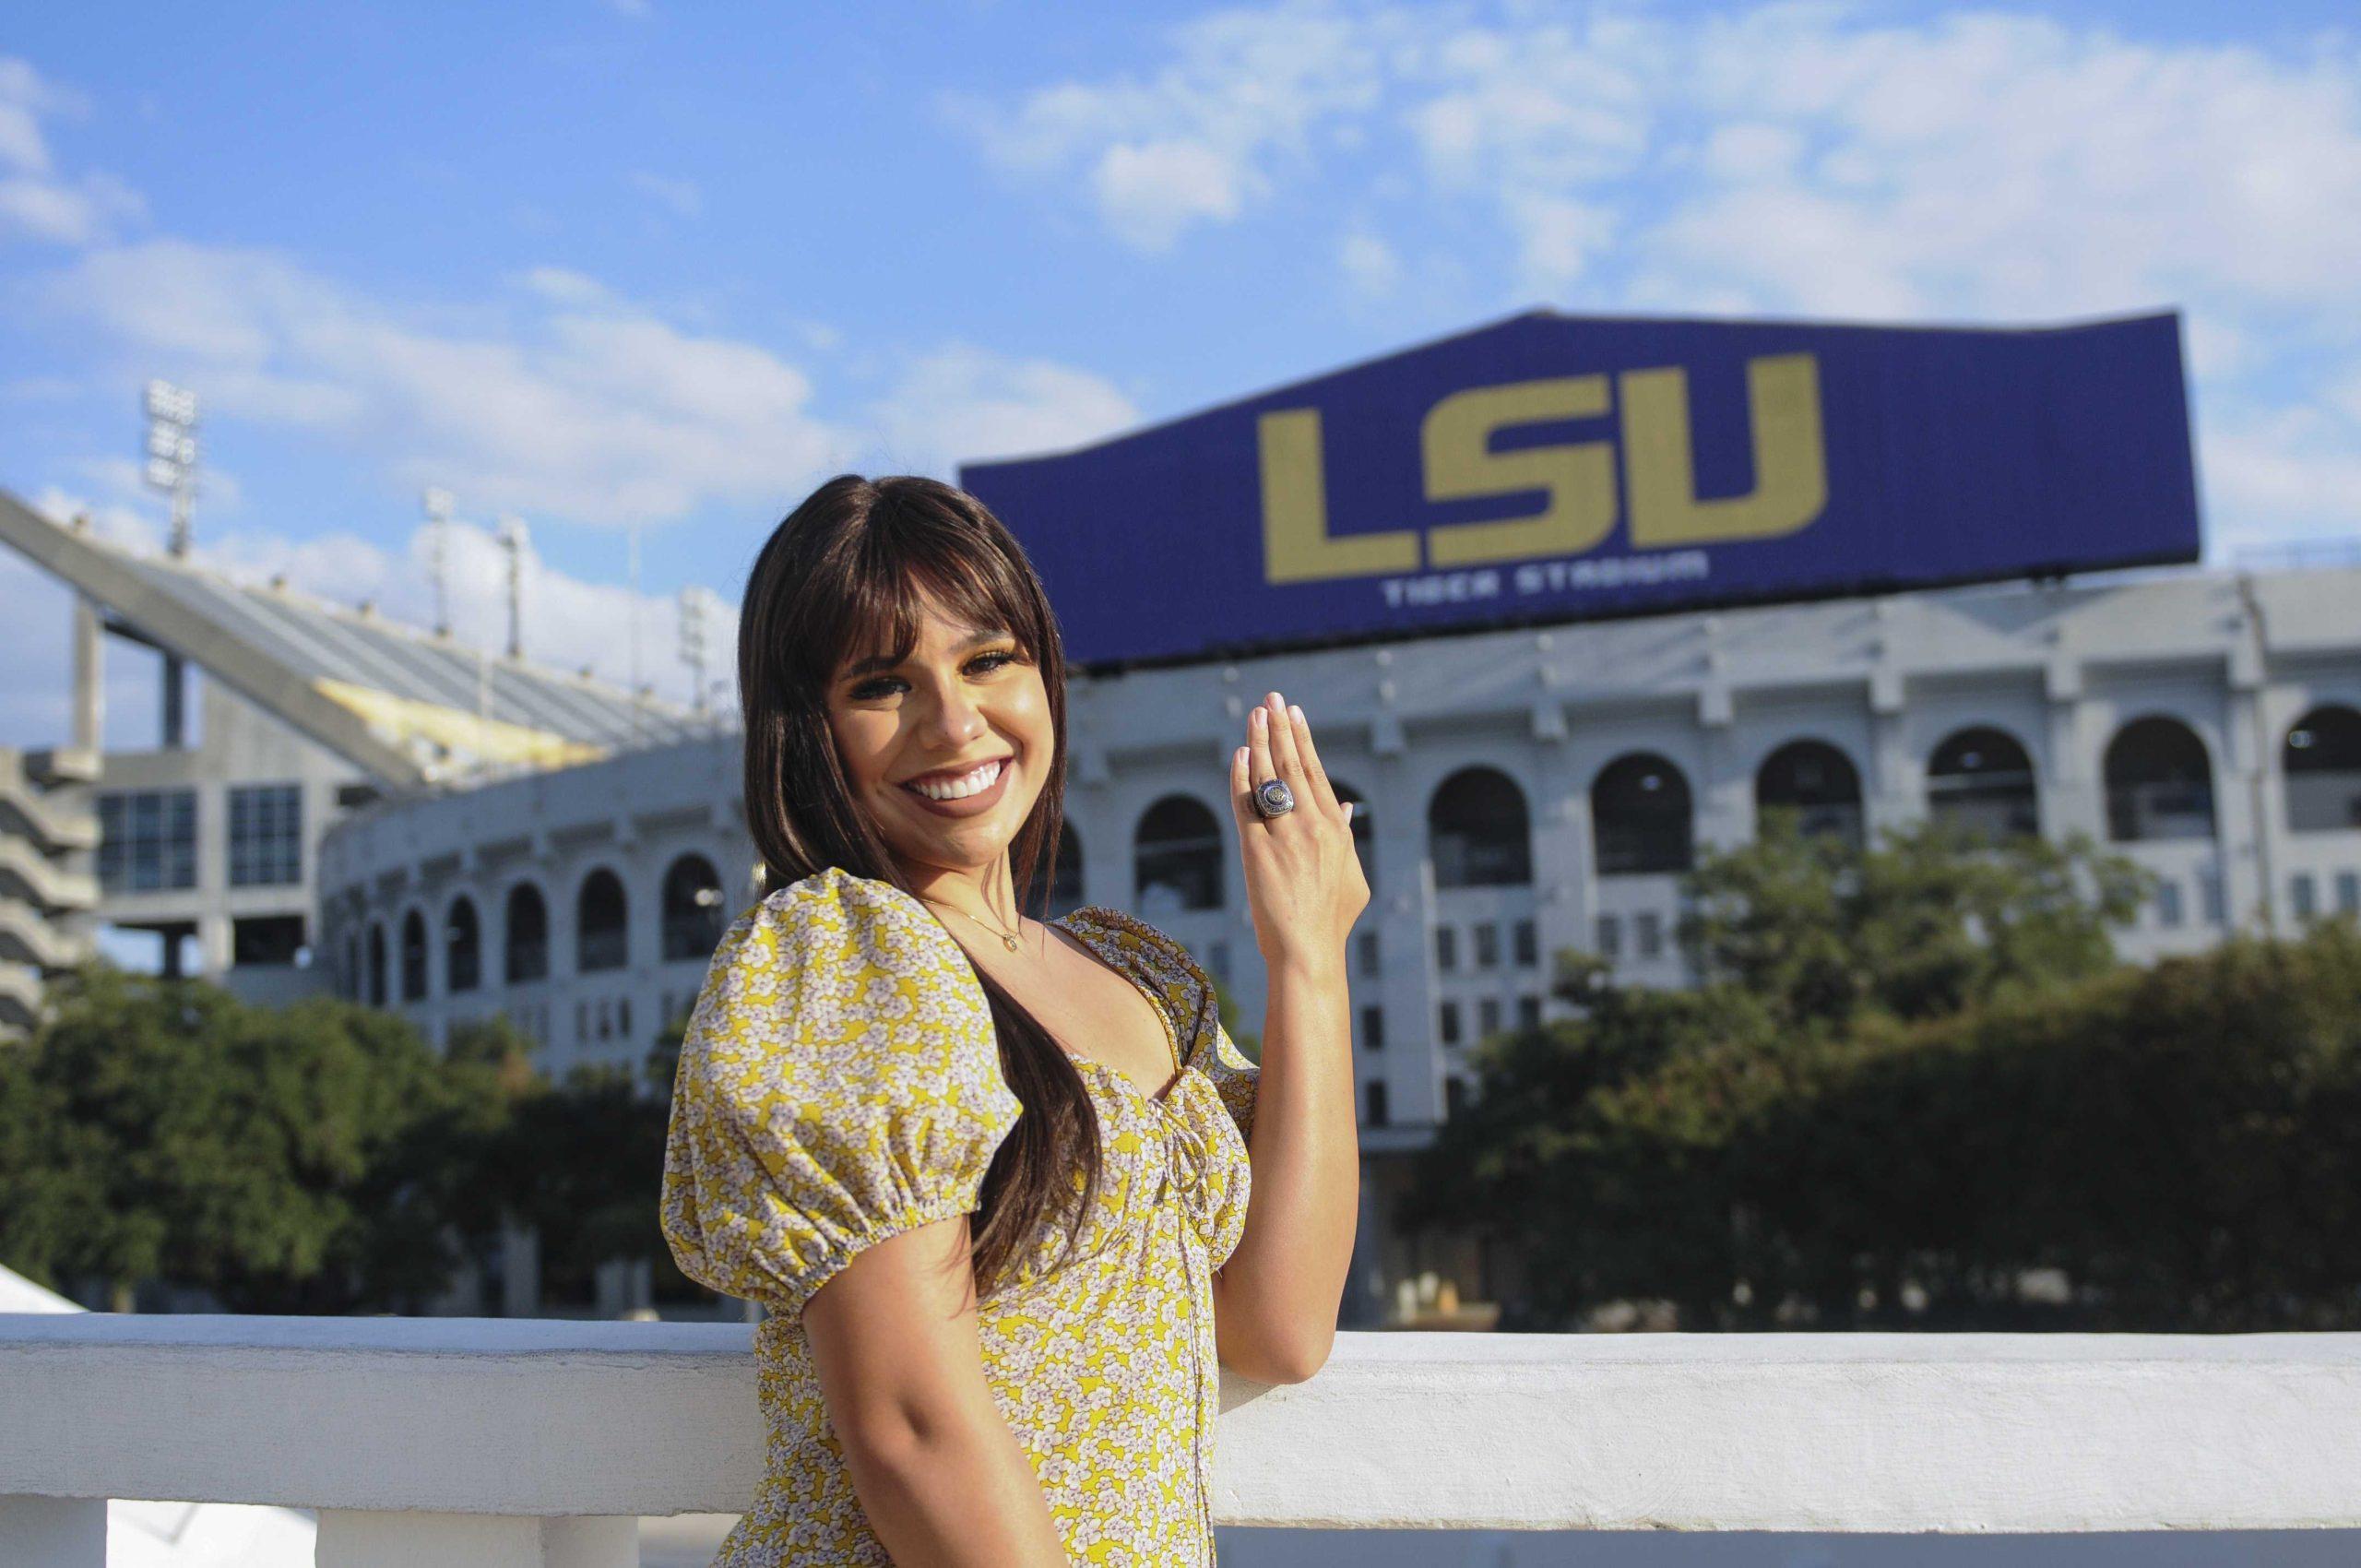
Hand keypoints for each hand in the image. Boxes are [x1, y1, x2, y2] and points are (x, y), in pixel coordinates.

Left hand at [1230, 689, 1369, 973]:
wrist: (1309, 952)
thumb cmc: (1332, 921)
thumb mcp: (1353, 876)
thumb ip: (1349, 838)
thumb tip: (1349, 807)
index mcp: (1337, 829)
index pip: (1317, 773)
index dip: (1303, 740)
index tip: (1294, 714)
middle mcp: (1312, 826)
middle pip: (1292, 766)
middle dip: (1280, 728)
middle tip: (1271, 699)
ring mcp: (1284, 837)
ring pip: (1268, 778)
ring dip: (1259, 743)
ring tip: (1254, 715)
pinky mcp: (1256, 851)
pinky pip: (1245, 805)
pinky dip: (1240, 777)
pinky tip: (1237, 755)